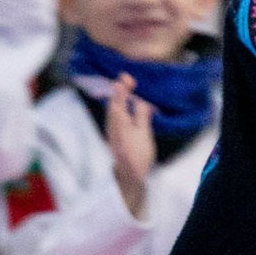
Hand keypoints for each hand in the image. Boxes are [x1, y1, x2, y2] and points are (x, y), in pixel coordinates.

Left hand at [105, 75, 157, 216]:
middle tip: (127, 80)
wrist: (129, 176)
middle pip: (113, 103)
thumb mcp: (144, 133)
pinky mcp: (114, 137)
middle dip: (118, 91)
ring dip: (118, 98)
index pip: (118, 100)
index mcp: (120, 122)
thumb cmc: (139, 155)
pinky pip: (114, 116)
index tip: (126, 78)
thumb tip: (140, 101)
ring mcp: (111, 131)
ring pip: (112, 110)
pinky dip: (118, 107)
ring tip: (125, 89)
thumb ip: (141, 115)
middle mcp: (112, 124)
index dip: (121, 89)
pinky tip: (124, 107)